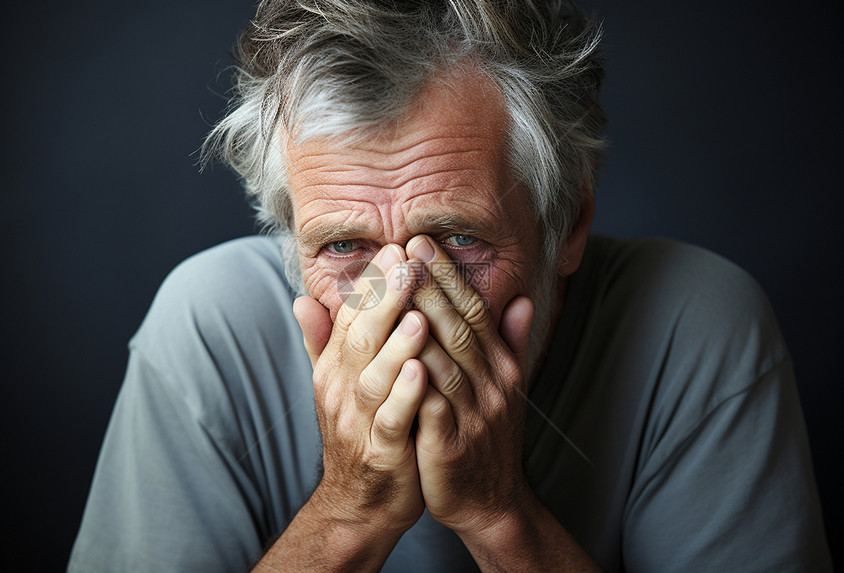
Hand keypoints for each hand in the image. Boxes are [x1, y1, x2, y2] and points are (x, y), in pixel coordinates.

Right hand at [293, 244, 429, 535]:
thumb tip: (301, 299)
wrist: (360, 503)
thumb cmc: (360, 434)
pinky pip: (391, 421)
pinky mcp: (379, 453)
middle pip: (360, 338)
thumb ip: (325, 342)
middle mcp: (341, 390)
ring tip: (418, 314)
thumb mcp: (337, 385)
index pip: (350, 316)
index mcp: (335, 369)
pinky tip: (421, 372)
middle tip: (409, 263)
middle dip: (386, 300)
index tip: (396, 249)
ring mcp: (358, 422)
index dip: (372, 283)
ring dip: (396, 345)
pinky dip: (404, 396)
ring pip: (374, 377)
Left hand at [405, 235, 536, 537]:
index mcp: (500, 369)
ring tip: (394, 288)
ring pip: (445, 361)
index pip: (474, 312)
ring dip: (420, 323)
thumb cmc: (488, 438)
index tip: (421, 242)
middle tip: (405, 249)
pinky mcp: (451, 447)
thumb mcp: (507, 389)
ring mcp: (473, 417)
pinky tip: (394, 357)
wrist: (490, 502)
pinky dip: (415, 381)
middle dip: (431, 286)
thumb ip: (510, 343)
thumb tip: (523, 299)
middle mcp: (492, 387)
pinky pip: (432, 408)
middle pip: (460, 329)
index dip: (448, 276)